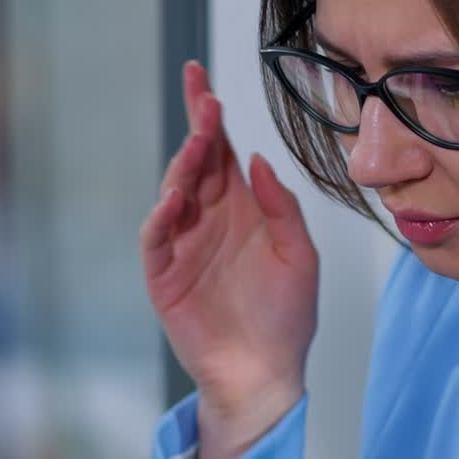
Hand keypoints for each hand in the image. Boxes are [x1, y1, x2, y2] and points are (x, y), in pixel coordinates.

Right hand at [141, 62, 318, 458]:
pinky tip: (175, 197)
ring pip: (175, 193)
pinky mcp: (165, 276)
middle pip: (196, 163)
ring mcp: (183, 246)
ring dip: (183, 166)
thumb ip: (284, 209)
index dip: (210, 118)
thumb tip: (261, 162)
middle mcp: (208, 220)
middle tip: (201, 93)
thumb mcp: (301, 256)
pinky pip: (157, 238)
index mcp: (242, 210)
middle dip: (196, 126)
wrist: (266, 374)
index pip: (222, 154)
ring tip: (197, 144)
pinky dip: (161, 216)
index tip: (205, 83)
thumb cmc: (287, 319)